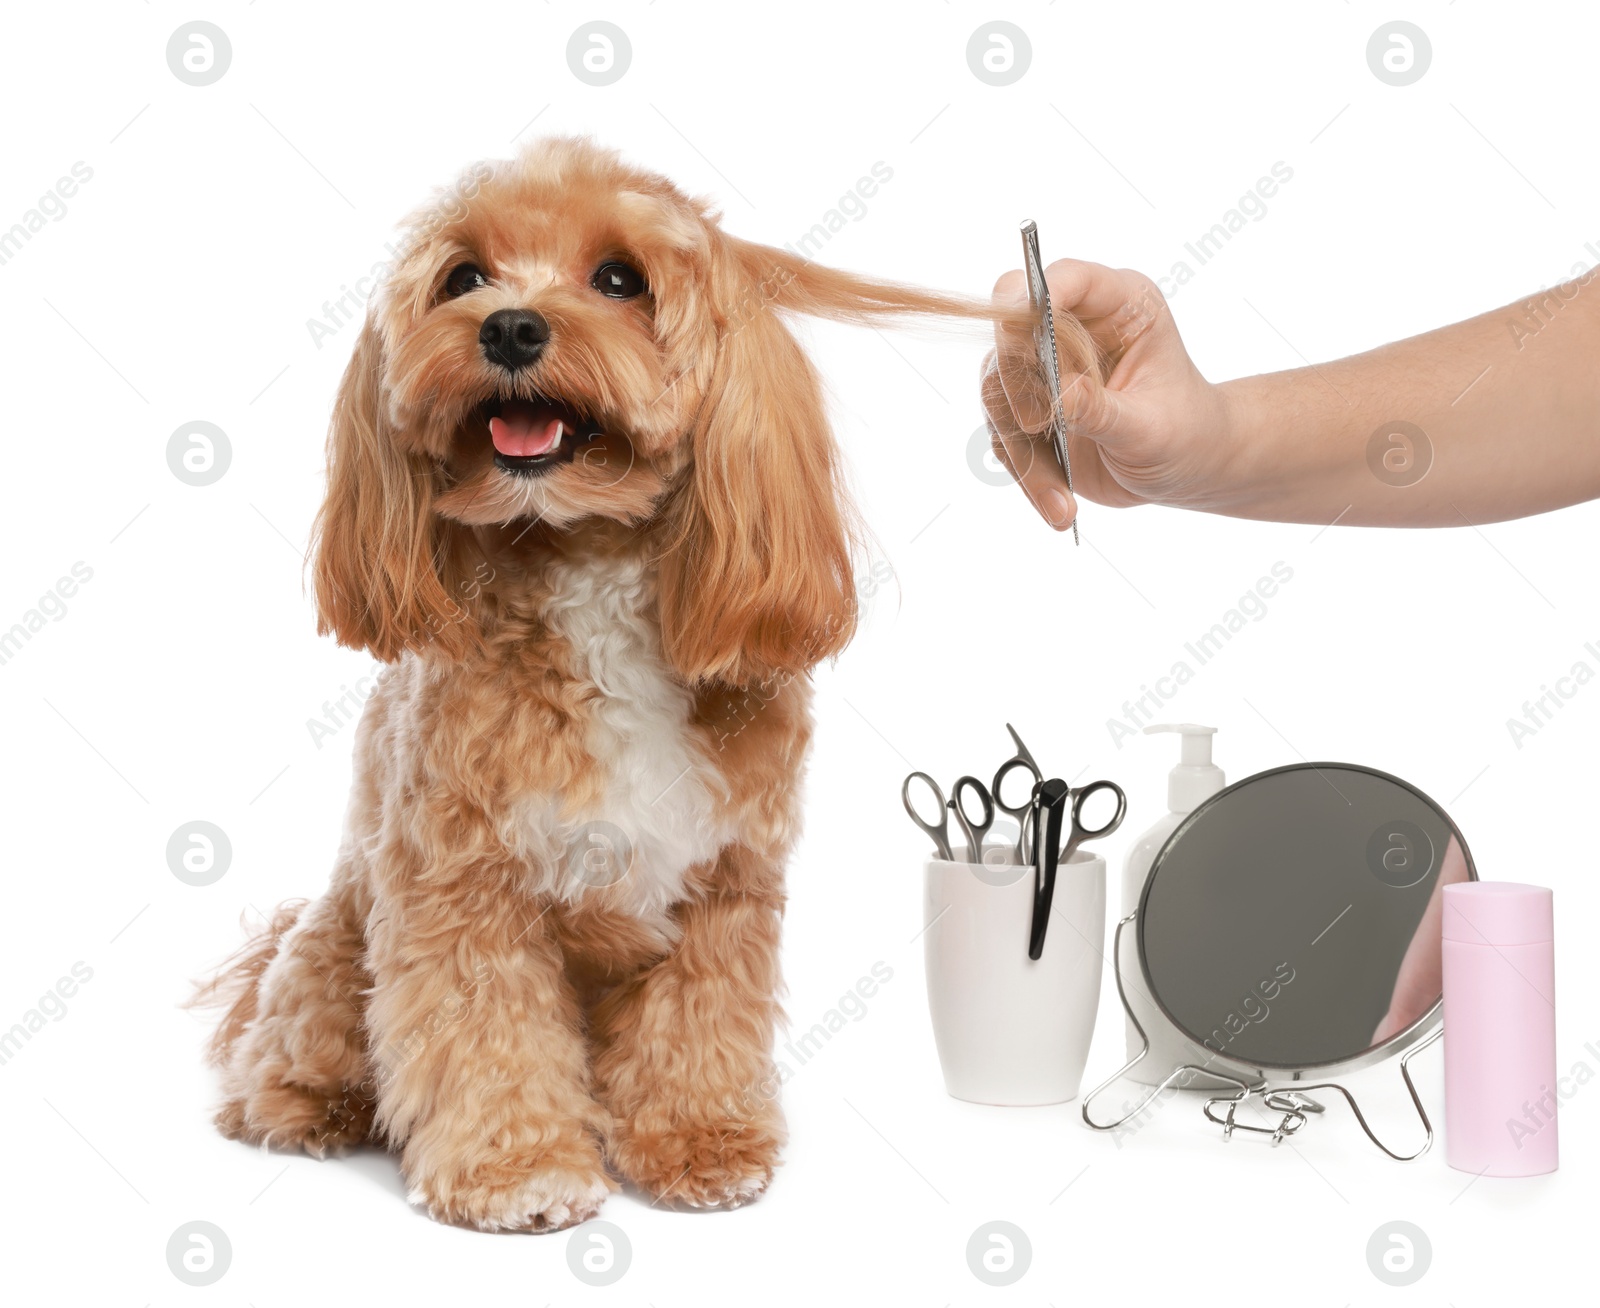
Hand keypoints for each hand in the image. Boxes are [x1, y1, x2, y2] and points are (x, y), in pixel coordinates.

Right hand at [982, 259, 1236, 529]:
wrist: (1186, 468)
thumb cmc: (1186, 433)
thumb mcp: (1151, 425)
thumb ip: (1102, 408)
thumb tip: (1059, 395)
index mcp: (1118, 305)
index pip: (1065, 281)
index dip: (1037, 300)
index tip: (1028, 340)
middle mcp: (1073, 328)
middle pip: (1011, 335)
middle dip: (1017, 386)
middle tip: (1038, 426)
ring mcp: (1046, 369)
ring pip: (999, 395)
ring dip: (1024, 455)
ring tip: (1062, 505)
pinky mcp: (1030, 411)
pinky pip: (1004, 439)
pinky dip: (1027, 477)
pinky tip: (1060, 510)